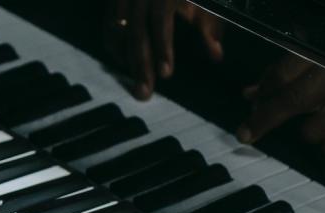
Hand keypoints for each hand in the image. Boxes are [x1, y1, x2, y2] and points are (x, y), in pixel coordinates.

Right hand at [106, 0, 224, 99]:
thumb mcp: (205, 1)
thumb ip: (210, 25)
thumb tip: (216, 55)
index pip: (160, 20)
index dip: (162, 47)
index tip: (166, 72)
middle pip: (136, 30)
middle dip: (140, 63)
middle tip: (144, 91)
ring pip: (119, 28)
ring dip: (124, 57)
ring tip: (132, 80)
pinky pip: (108, 21)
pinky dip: (112, 41)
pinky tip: (118, 58)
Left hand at [237, 55, 324, 158]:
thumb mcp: (317, 59)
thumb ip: (281, 76)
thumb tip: (250, 96)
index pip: (280, 82)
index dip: (259, 108)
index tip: (245, 130)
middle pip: (295, 105)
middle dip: (273, 119)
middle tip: (264, 126)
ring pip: (315, 135)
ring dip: (313, 131)